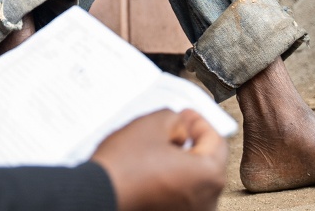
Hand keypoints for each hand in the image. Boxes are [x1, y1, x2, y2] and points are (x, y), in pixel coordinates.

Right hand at [91, 109, 226, 210]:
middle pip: (207, 163)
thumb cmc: (124, 165)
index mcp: (208, 175)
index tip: (186, 114)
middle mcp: (206, 200)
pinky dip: (173, 180)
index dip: (199, 121)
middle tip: (177, 126)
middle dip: (193, 142)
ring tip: (162, 146)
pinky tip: (154, 167)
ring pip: (194, 180)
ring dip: (182, 162)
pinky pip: (181, 194)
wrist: (98, 194)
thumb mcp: (154, 123)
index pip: (215, 140)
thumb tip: (182, 128)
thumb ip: (177, 119)